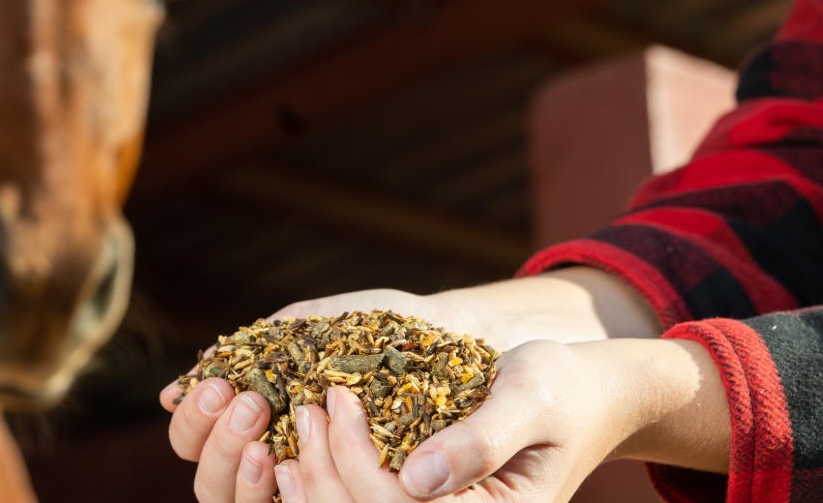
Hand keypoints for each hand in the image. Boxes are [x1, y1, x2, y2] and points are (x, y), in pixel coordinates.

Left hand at [161, 268, 663, 501]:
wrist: (582, 394)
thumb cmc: (562, 387)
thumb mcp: (530, 398)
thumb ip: (480, 440)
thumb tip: (417, 478)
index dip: (355, 460)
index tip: (333, 398)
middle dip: (325, 471)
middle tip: (305, 408)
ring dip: (315, 485)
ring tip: (292, 428)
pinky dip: (324, 486)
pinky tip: (295, 457)